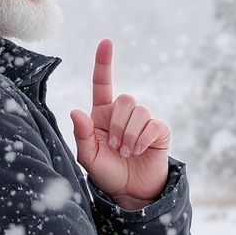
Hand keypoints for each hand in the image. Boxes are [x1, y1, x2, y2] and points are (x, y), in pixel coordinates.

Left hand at [69, 39, 170, 208]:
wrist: (130, 192)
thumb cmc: (106, 172)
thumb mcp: (88, 157)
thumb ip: (81, 135)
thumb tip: (76, 111)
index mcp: (102, 114)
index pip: (102, 83)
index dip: (104, 63)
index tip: (106, 42)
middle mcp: (122, 113)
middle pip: (125, 99)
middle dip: (118, 124)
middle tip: (114, 146)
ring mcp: (143, 120)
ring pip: (138, 110)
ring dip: (129, 134)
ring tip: (125, 152)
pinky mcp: (159, 130)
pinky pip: (153, 125)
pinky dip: (143, 139)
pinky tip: (138, 151)